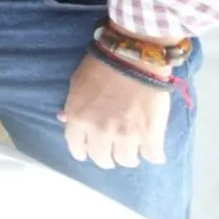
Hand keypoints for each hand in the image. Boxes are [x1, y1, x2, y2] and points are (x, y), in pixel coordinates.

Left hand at [57, 53, 171, 168]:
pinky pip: (152, 156)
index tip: (86, 153)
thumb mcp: (76, 83)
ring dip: (128, 158)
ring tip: (132, 152)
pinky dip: (153, 155)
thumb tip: (65, 119)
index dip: (81, 152)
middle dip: (105, 158)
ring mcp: (126, 135)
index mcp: (79, 118)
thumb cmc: (101, 65)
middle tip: (111, 154)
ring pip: (126, 160)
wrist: (133, 58)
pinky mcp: (150, 134)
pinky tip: (153, 152)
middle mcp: (100, 131)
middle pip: (101, 158)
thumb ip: (71, 105)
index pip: (75, 146)